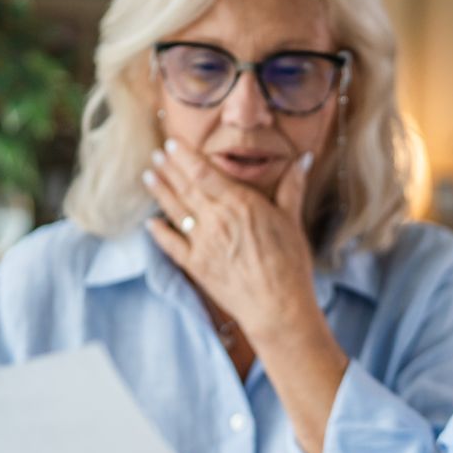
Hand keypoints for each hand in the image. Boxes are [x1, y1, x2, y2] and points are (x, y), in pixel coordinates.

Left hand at [142, 139, 319, 343]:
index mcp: (240, 204)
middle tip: (155, 153)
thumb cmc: (290, 265)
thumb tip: (304, 158)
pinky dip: (158, 232)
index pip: (203, 172)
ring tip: (148, 175)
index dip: (184, 156)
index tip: (172, 143)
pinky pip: (170, 245)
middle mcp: (216, 219)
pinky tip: (150, 222)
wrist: (278, 308)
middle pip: (185, 187)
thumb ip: (292, 187)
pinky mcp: (196, 266)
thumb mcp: (293, 221)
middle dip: (168, 168)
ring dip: (160, 191)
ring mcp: (202, 243)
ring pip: (175, 210)